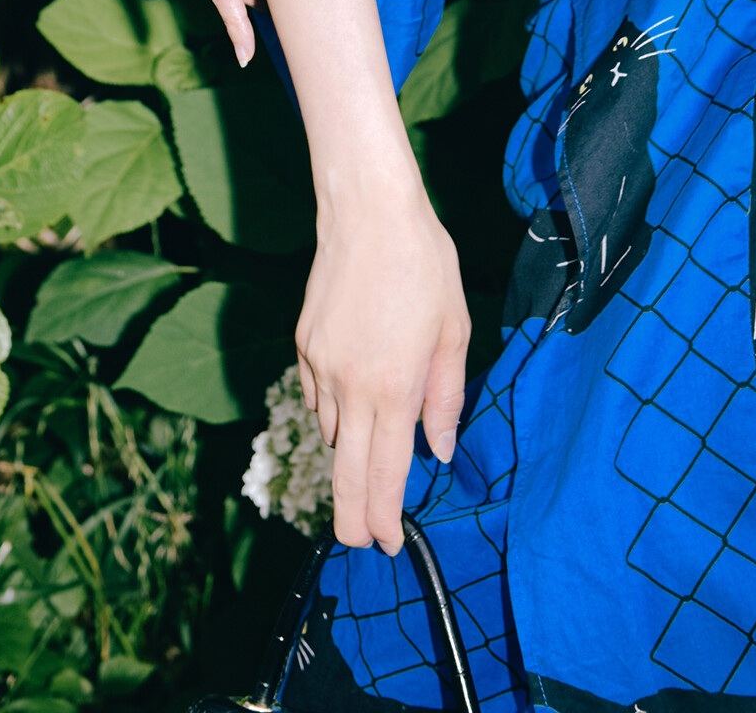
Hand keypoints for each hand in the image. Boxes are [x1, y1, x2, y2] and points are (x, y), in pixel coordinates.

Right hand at [297, 181, 468, 553]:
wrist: (366, 211)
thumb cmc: (422, 264)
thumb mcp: (454, 330)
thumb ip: (445, 396)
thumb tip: (439, 449)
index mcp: (391, 388)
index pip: (385, 474)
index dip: (385, 518)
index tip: (387, 544)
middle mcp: (348, 386)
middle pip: (344, 475)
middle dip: (353, 518)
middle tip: (361, 541)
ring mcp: (318, 366)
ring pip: (331, 434)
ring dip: (351, 453)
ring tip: (376, 444)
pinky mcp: (302, 345)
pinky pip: (316, 399)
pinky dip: (335, 411)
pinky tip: (355, 392)